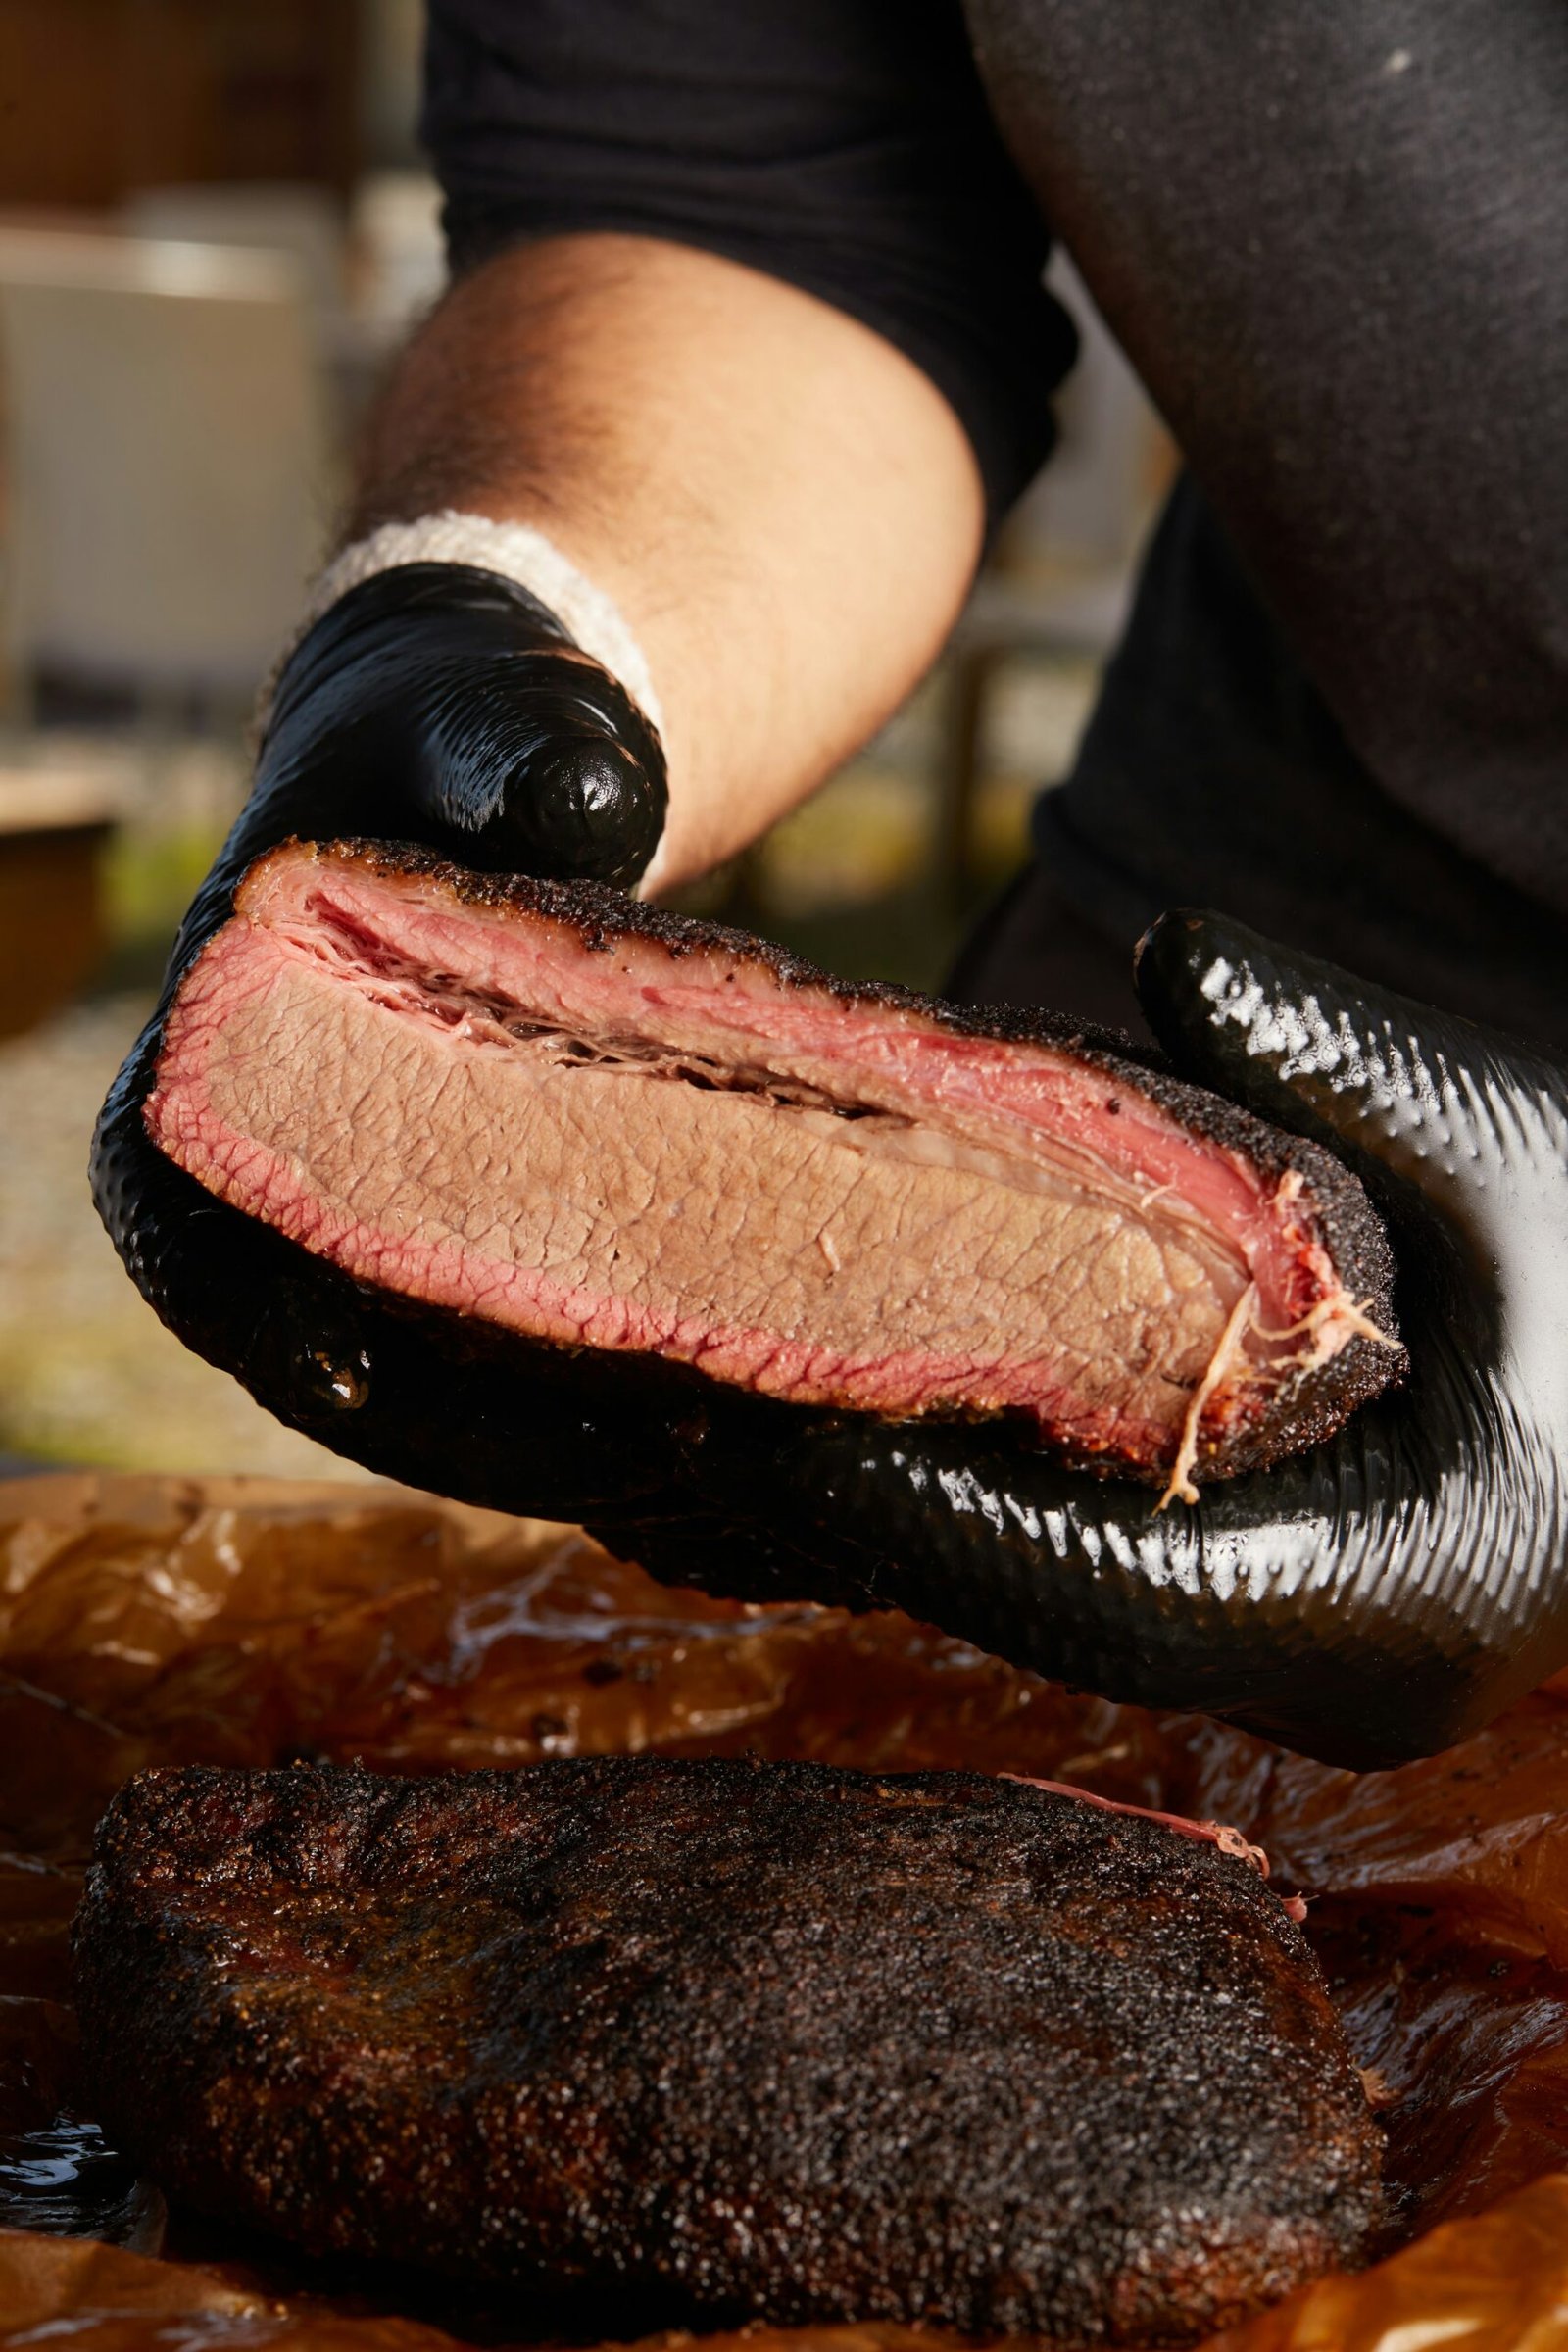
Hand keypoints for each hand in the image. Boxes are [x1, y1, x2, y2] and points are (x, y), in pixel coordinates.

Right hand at [92, 560, 666, 1428]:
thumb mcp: (492, 723)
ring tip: (724, 1456)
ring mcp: (366, 1223)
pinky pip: (510, 1350)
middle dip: (488, 1435)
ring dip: (559, 1444)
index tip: (382, 1394)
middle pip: (339, 1365)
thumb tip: (579, 802)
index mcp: (207, 1075)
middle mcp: (267, 1179)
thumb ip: (518, 752)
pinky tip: (731, 1411)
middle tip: (656, 1459)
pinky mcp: (461, 1238)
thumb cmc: (468, 737)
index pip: (210, 1254)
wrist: (497, 756)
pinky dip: (598, 1397)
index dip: (294, 1342)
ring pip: (434, 1387)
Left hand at [606, 913, 1567, 1770]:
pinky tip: (826, 1416)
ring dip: (882, 1523)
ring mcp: (1282, 1659)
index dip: (939, 1515)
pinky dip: (947, 1505)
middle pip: (1039, 1609)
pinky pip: (1064, 1575)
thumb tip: (1179, 955)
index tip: (784, 1435)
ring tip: (709, 1417)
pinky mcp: (1246, 1615)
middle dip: (865, 1522)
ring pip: (1036, 1606)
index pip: (1121, 1585)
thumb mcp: (1514, 1133)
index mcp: (1413, 1585)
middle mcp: (1330, 1665)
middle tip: (691, 1417)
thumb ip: (1352, 1064)